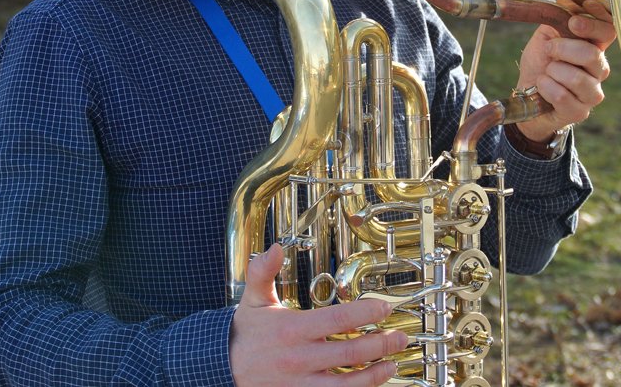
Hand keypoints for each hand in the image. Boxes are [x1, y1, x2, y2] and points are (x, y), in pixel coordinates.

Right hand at [230, 243, 407, 385]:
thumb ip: (263, 272)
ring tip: (393, 362)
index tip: (384, 307)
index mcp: (292, 329)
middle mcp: (299, 358)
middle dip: (380, 344)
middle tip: (400, 337)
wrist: (221, 368)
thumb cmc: (245, 333)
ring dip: (375, 373)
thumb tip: (276, 247)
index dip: (365, 314)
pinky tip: (372, 381)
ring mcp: (301, 382)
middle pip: (350, 352)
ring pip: (346, 383)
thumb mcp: (253, 299)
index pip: (338, 320)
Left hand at [513, 0, 614, 142]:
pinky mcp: (580, 112)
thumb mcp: (546, 35)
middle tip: (549, 50)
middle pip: (593, 55)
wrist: (525, 94)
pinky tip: (542, 86)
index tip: (573, 21)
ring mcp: (592, 93)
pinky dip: (546, 88)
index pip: (609, 31)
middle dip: (563, 49)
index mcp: (594, 47)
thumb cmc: (540, 63)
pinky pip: (563, 97)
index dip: (594, 23)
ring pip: (577, 78)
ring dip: (553, 71)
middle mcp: (599, 70)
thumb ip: (559, 19)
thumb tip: (568, 2)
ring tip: (546, 73)